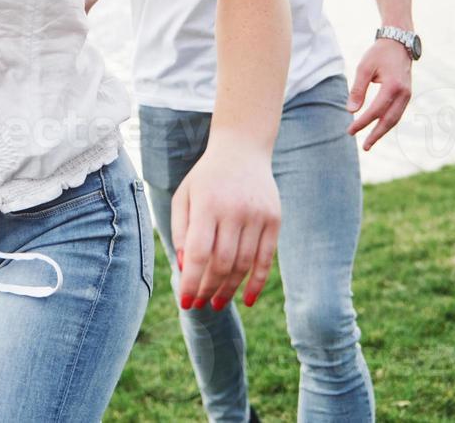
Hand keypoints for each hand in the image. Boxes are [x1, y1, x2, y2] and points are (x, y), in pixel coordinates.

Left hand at [171, 134, 280, 311]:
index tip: (185, 303)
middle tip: (200, 304)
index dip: (191, 281)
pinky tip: (245, 299)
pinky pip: (265, 258)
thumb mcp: (184, 196)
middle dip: (208, 289)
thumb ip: (180, 231)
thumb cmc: (206, 178)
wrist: (242, 150)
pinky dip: (256, 282)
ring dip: (229, 289)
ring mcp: (257, 215)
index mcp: (207, 204)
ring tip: (217, 303)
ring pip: (243, 264)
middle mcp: (233, 210)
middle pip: (221, 263)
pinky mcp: (274, 220)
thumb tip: (185, 269)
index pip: (198, 253)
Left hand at [347, 38, 413, 149]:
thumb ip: (357, 90)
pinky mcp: (407, 95)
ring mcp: (407, 95)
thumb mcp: (364, 68)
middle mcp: (404, 93)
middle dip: (376, 134)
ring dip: (383, 131)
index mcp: (393, 86)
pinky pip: (397, 113)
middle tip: (364, 147)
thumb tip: (350, 111)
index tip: (350, 130)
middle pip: (389, 120)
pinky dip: (388, 123)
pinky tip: (378, 129)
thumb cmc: (379, 54)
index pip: (375, 111)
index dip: (362, 122)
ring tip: (370, 142)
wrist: (399, 43)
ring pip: (395, 119)